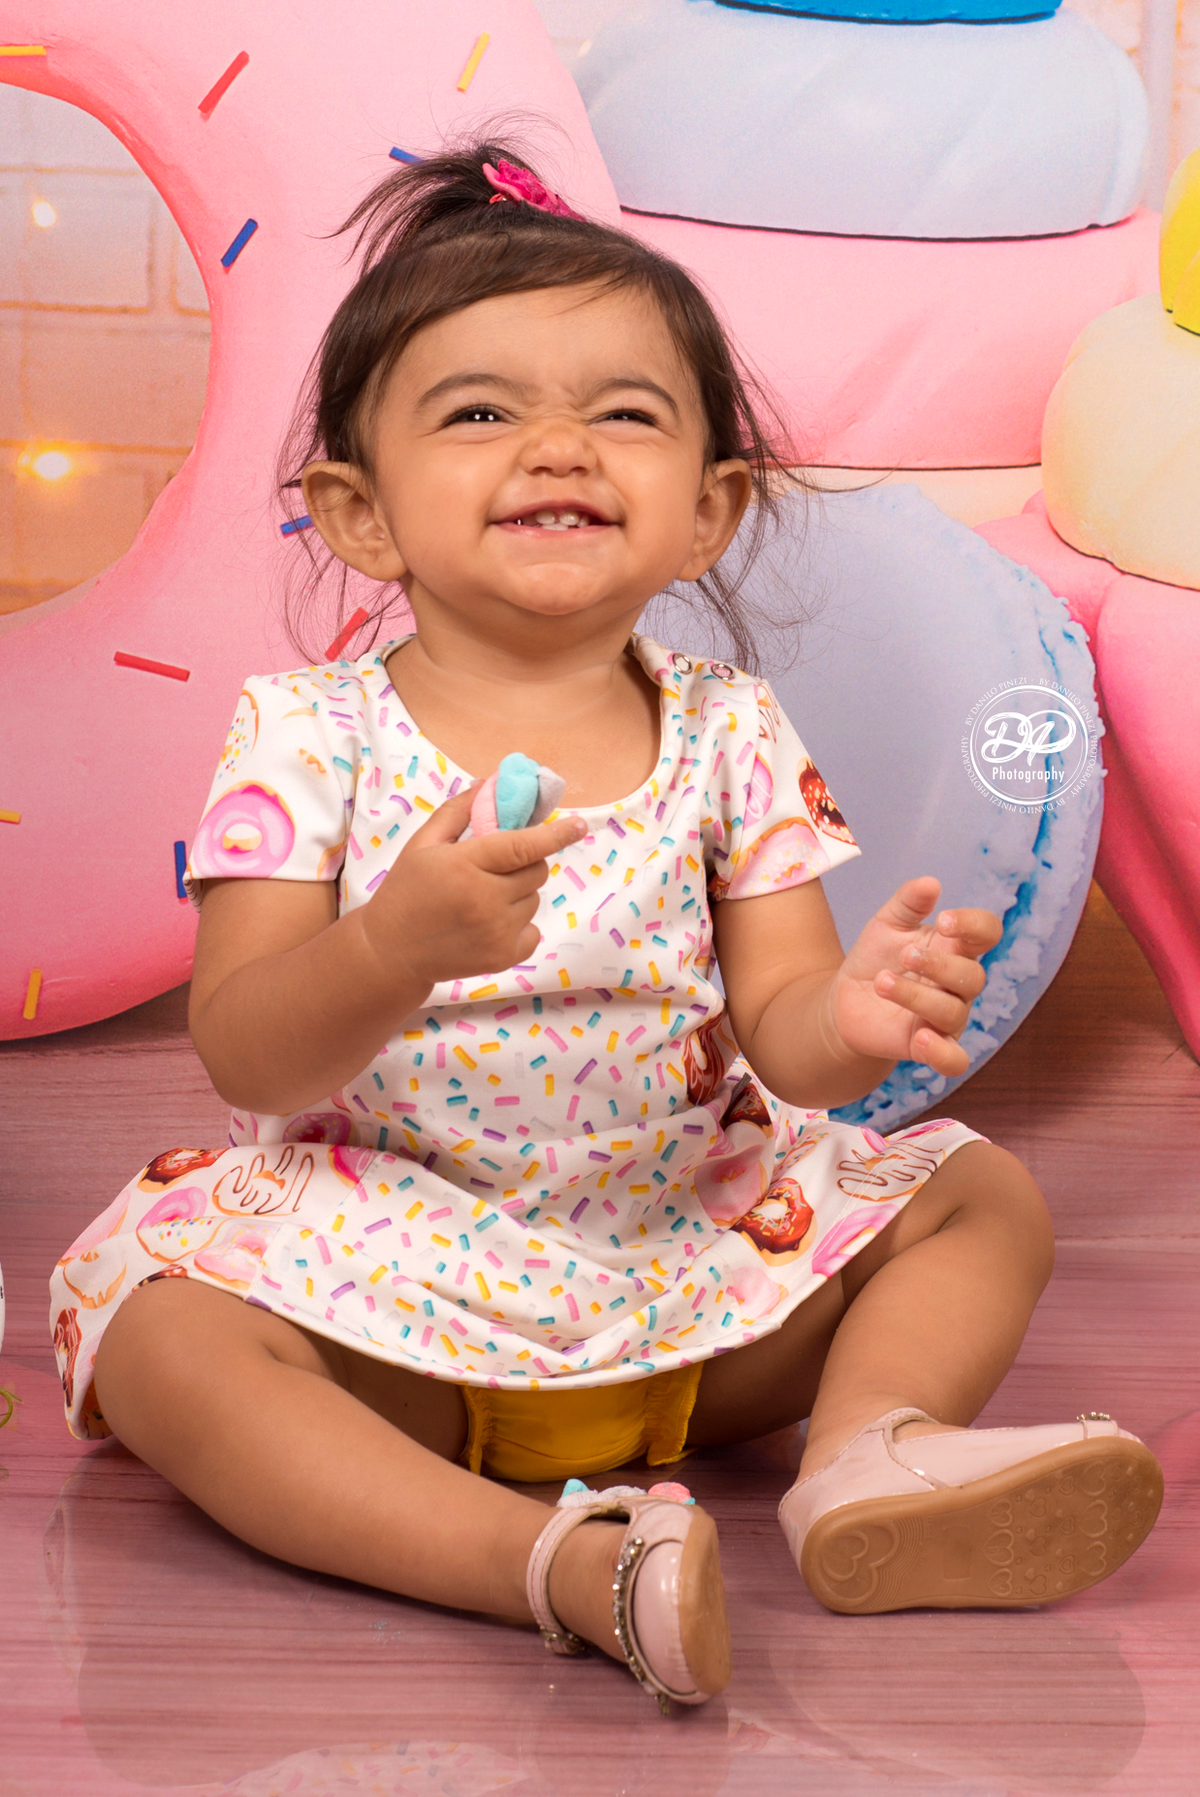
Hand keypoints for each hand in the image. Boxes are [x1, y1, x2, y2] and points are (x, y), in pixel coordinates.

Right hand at [358, 785, 586, 993]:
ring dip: (518, 894)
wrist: (391, 951)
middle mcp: (485, 899)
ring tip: (483, 899)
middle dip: (525, 863)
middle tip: (496, 868)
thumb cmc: (407, 891)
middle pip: (537, 871)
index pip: (522, 845)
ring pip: (534, 899)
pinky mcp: (502, 957)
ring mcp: (496, 931)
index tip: (579, 825)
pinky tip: (490, 923)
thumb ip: (458, 812)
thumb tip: (490, 783)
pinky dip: (520, 925)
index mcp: (465, 865)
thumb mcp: (423, 844)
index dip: (555, 834)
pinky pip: (533, 930)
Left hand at [825, 876, 1000, 1075]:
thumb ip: (907, 903)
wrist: (846, 999)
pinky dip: (943, 1054)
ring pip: (953, 1012)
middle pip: (973, 976)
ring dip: (917, 996)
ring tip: (884, 983)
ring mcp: (946, 1017)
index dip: (974, 925)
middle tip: (905, 955)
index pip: (987, 933)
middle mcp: (958, 985)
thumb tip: (930, 883)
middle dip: (939, 965)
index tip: (944, 919)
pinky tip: (922, 1040)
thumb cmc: (876, 958)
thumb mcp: (886, 925)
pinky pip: (954, 1060)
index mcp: (955, 948)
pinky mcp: (928, 1046)